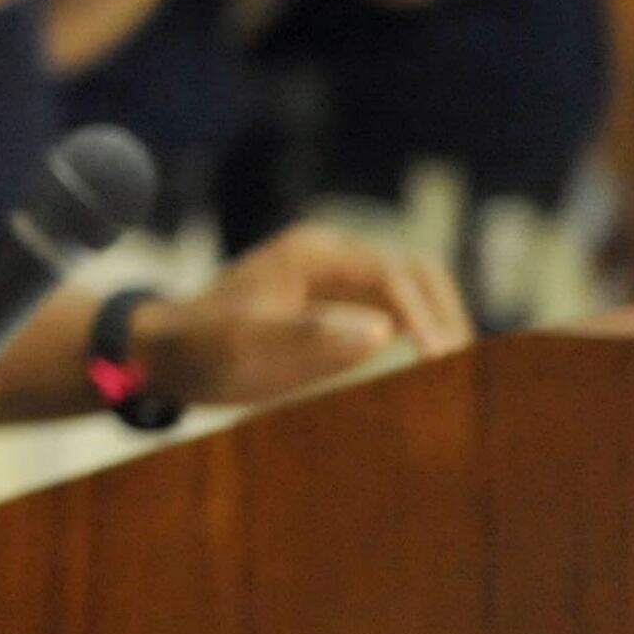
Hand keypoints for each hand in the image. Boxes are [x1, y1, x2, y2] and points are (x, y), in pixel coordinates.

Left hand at [124, 223, 472, 407]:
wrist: (168, 354)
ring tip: (457, 378)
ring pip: (413, 294)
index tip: (443, 364)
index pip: (393, 276)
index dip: (426, 318)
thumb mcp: (248, 345)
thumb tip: (385, 332)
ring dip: (439, 327)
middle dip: (446, 317)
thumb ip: (312, 336)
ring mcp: (337, 281)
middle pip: (417, 275)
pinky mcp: (338, 308)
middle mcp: (332, 259)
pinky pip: (395, 316)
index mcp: (313, 254)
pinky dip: (420, 340)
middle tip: (465, 371)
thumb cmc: (202, 348)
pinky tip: (430, 378)